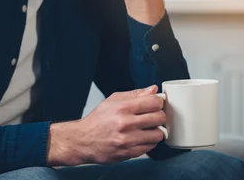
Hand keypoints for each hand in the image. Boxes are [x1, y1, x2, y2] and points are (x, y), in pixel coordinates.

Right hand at [47, 85, 165, 165]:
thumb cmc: (98, 120)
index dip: (159, 102)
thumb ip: (135, 94)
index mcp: (122, 108)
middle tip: (154, 116)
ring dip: (156, 131)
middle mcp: (126, 124)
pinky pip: (150, 147)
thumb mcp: (113, 100)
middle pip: (159, 117)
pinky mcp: (129, 153)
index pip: (154, 102)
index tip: (156, 104)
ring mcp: (128, 140)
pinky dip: (149, 142)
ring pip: (158, 134)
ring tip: (148, 128)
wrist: (83, 140)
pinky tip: (141, 137)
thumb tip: (153, 89)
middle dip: (159, 116)